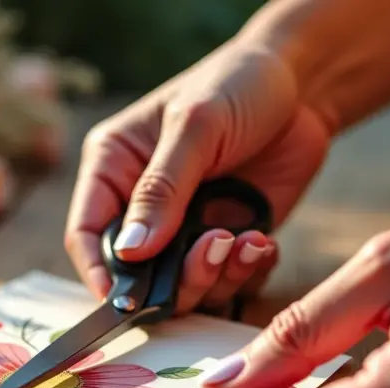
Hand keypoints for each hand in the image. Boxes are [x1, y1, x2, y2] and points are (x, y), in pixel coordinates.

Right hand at [64, 37, 330, 312]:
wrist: (303, 83)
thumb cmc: (236, 85)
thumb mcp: (195, 128)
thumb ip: (161, 191)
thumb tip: (130, 253)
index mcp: (114, 168)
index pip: (86, 233)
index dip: (97, 272)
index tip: (123, 301)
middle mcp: (142, 205)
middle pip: (137, 274)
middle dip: (174, 280)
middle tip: (212, 251)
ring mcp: (186, 227)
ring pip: (184, 286)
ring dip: (215, 277)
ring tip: (246, 242)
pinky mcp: (227, 239)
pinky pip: (228, 281)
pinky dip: (246, 273)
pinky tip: (262, 243)